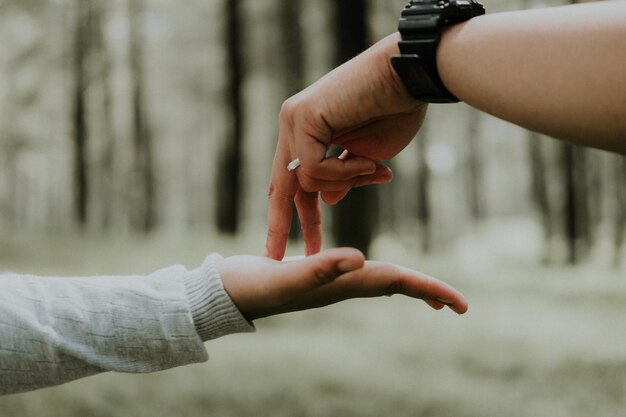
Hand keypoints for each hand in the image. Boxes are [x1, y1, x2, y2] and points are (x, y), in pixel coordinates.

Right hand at [219, 247, 467, 320]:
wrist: (226, 292)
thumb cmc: (253, 286)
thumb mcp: (287, 276)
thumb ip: (321, 268)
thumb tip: (362, 259)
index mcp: (342, 284)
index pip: (396, 282)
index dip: (429, 289)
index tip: (461, 304)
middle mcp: (341, 285)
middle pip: (394, 287)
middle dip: (427, 293)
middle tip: (458, 305)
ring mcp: (330, 282)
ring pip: (378, 282)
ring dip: (406, 285)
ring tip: (428, 294)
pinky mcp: (318, 273)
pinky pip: (356, 274)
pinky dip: (376, 273)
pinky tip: (371, 269)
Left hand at [266, 33, 426, 259]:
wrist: (409, 77)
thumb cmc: (395, 111)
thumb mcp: (366, 158)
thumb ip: (342, 178)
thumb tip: (325, 200)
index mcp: (307, 133)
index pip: (294, 182)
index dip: (295, 216)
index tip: (299, 246)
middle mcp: (294, 125)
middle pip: (281, 186)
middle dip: (281, 224)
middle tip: (274, 258)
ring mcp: (294, 119)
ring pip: (306, 181)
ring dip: (346, 183)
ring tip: (375, 169)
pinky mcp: (302, 116)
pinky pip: (315, 168)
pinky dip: (345, 172)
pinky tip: (367, 161)